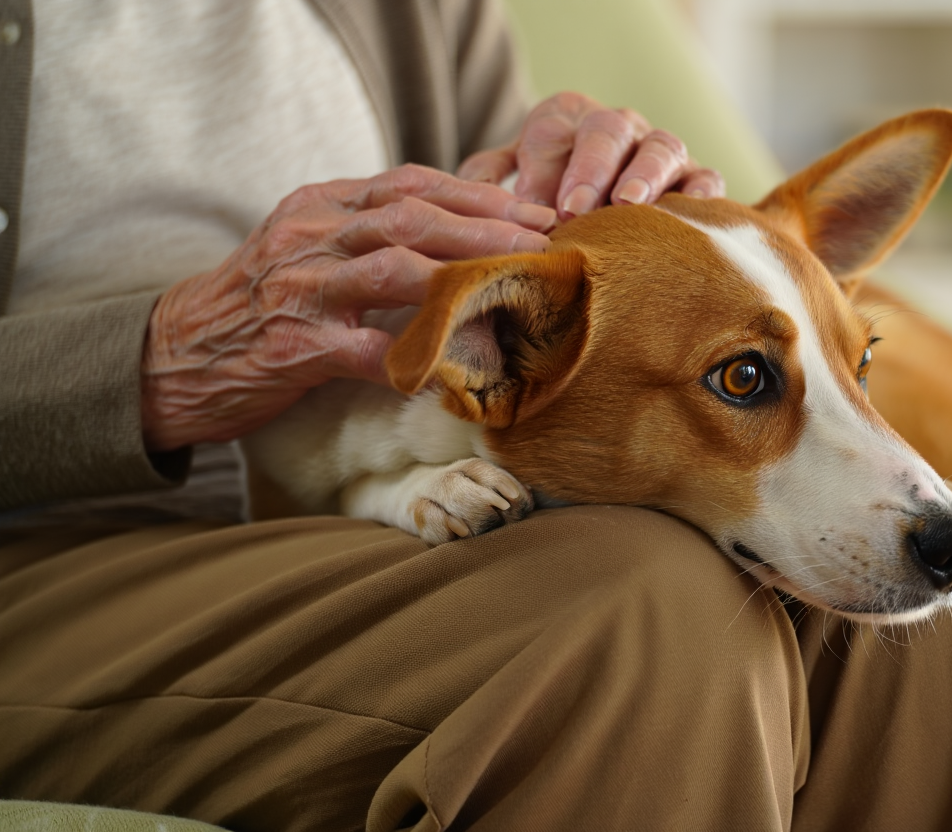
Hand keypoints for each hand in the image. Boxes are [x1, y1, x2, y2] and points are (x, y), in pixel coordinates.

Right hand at [140, 165, 556, 451]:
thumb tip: (454, 232)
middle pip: (413, 218)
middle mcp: (309, 237)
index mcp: (318, 206)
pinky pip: (369, 353)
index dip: (477, 193)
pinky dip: (419, 359)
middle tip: (544, 242)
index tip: (530, 207)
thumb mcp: (303, 247)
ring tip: (515, 286)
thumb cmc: (255, 304)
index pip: (409, 184)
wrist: (168, 357)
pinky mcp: (293, 348)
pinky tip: (462, 368)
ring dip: (464, 276)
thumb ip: (364, 233)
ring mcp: (300, 291)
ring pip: (395, 270)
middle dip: (487, 228)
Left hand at [458, 92, 724, 221]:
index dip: (549, 167)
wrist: (595, 204)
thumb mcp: (511, 176)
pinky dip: (701, 192)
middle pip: (608, 131)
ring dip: (645, 174)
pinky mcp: (694, 178)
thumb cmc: (547, 189)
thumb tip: (479, 202)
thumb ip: (488, 181)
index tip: (549, 208)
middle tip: (576, 209)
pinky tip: (690, 212)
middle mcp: (617, 126)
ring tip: (629, 204)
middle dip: (591, 169)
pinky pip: (706, 178)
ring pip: (660, 148)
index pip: (554, 131)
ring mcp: (658, 151)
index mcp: (565, 117)